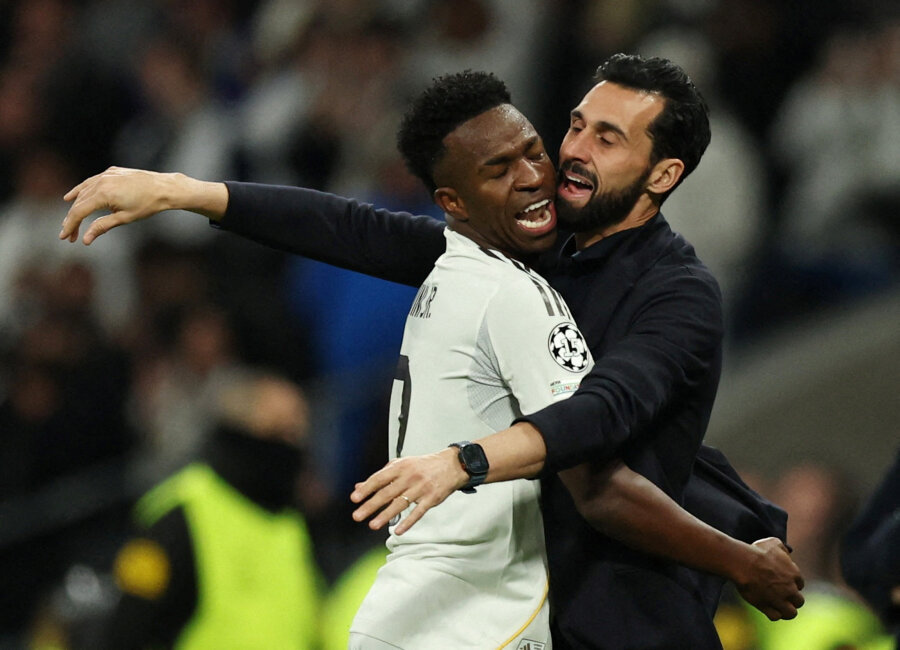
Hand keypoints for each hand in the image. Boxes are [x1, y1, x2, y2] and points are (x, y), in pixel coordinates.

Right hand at [59, 167, 171, 243]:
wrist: (164, 188)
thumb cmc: (147, 204)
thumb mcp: (124, 218)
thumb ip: (102, 226)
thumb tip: (86, 239)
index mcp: (103, 193)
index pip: (79, 212)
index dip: (70, 225)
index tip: (64, 237)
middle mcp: (101, 181)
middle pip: (79, 203)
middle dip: (73, 220)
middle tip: (69, 236)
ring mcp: (106, 175)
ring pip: (83, 191)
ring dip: (75, 206)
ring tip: (70, 221)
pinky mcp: (111, 172)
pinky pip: (91, 182)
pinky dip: (81, 190)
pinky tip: (72, 196)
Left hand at [350, 448, 467, 534]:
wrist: (451, 465)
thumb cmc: (423, 466)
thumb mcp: (401, 465)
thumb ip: (381, 476)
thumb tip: (359, 487)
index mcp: (400, 467)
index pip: (379, 478)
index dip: (366, 488)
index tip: (355, 498)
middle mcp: (410, 477)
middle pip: (387, 493)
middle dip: (371, 505)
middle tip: (357, 516)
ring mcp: (421, 488)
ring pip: (400, 504)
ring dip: (385, 516)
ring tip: (372, 525)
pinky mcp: (431, 499)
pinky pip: (418, 512)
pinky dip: (408, 522)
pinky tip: (397, 531)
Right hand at [735, 537, 804, 620]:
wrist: (744, 563)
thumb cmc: (757, 551)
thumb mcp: (773, 543)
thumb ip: (783, 548)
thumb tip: (787, 552)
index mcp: (794, 574)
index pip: (800, 584)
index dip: (793, 584)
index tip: (784, 582)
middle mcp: (790, 589)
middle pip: (799, 601)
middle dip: (792, 599)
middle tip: (782, 595)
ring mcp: (779, 599)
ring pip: (791, 613)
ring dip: (786, 610)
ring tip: (779, 606)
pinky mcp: (766, 606)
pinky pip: (776, 616)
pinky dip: (773, 614)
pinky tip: (768, 608)